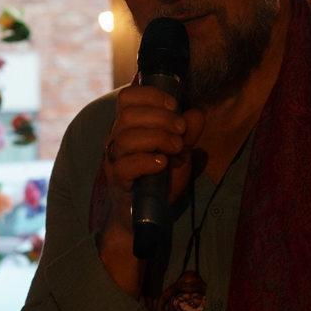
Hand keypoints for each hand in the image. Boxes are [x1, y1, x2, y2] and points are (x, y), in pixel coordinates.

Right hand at [97, 85, 203, 294]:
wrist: (145, 215)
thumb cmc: (159, 179)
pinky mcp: (117, 180)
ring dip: (158, 138)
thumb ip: (188, 133)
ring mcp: (114, 159)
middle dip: (161, 118)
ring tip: (177, 149)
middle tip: (181, 131)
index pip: (127, 97)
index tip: (174, 106)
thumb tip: (196, 113)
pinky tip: (163, 163)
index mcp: (128, 125)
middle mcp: (116, 138)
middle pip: (128, 114)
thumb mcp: (179, 152)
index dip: (151, 95)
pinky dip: (147, 161)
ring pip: (126, 137)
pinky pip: (126, 165)